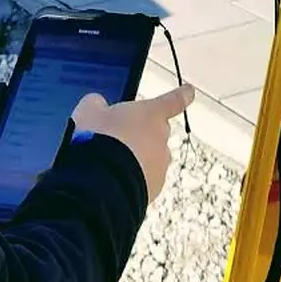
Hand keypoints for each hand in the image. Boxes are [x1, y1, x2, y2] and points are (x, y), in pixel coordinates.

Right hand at [71, 83, 194, 201]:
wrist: (99, 183)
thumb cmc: (97, 139)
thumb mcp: (90, 111)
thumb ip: (98, 104)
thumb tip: (99, 105)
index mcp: (151, 114)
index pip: (173, 100)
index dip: (182, 94)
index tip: (190, 90)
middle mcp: (161, 139)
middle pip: (157, 131)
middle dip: (143, 133)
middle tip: (118, 138)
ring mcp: (160, 166)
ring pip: (151, 158)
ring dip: (137, 159)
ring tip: (112, 163)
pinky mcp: (154, 190)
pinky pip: (145, 180)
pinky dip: (133, 180)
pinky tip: (114, 180)